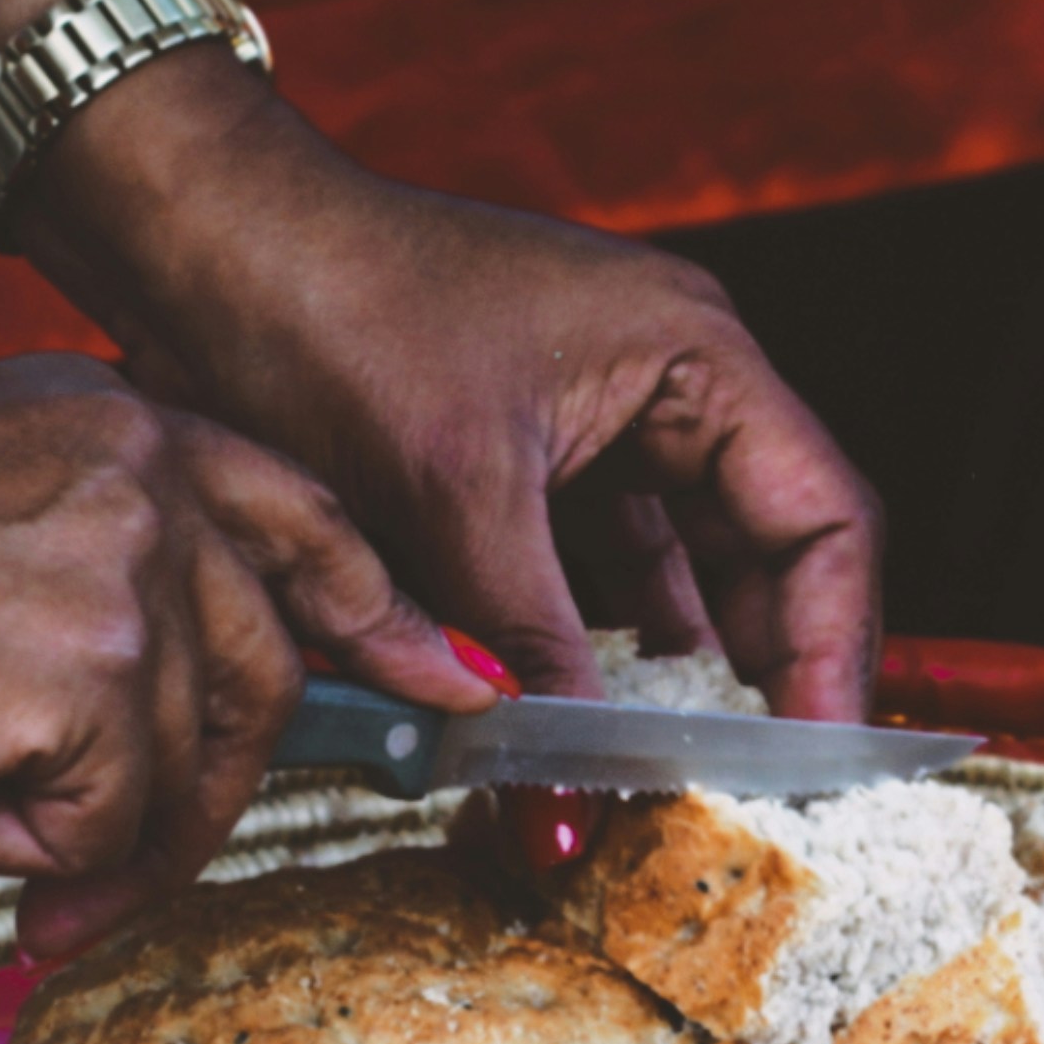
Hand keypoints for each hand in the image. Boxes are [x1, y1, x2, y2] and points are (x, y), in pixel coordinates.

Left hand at [0, 65, 885, 721]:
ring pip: (700, 566)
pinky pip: (617, 563)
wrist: (205, 244)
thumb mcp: (452, 501)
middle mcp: (677, 377)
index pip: (825, 518)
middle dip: (775, 672)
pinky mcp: (545, 449)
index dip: (838, 647)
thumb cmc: (330, 310)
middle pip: (779, 549)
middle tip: (758, 786)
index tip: (820, 756)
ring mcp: (613, 412)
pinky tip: (609, 713)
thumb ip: (534, 653)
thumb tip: (574, 798)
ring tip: (688, 767)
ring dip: (696, 669)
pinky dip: (617, 642)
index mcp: (695, 354)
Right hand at [0, 354, 489, 955]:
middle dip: (181, 799)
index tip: (452, 685)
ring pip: (172, 774)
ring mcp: (134, 581)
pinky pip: (98, 832)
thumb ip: (69, 601)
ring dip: (50, 828)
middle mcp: (152, 487)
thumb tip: (117, 774)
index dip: (382, 615)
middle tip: (72, 876)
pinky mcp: (92, 683)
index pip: (302, 518)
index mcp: (119, 427)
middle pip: (261, 685)